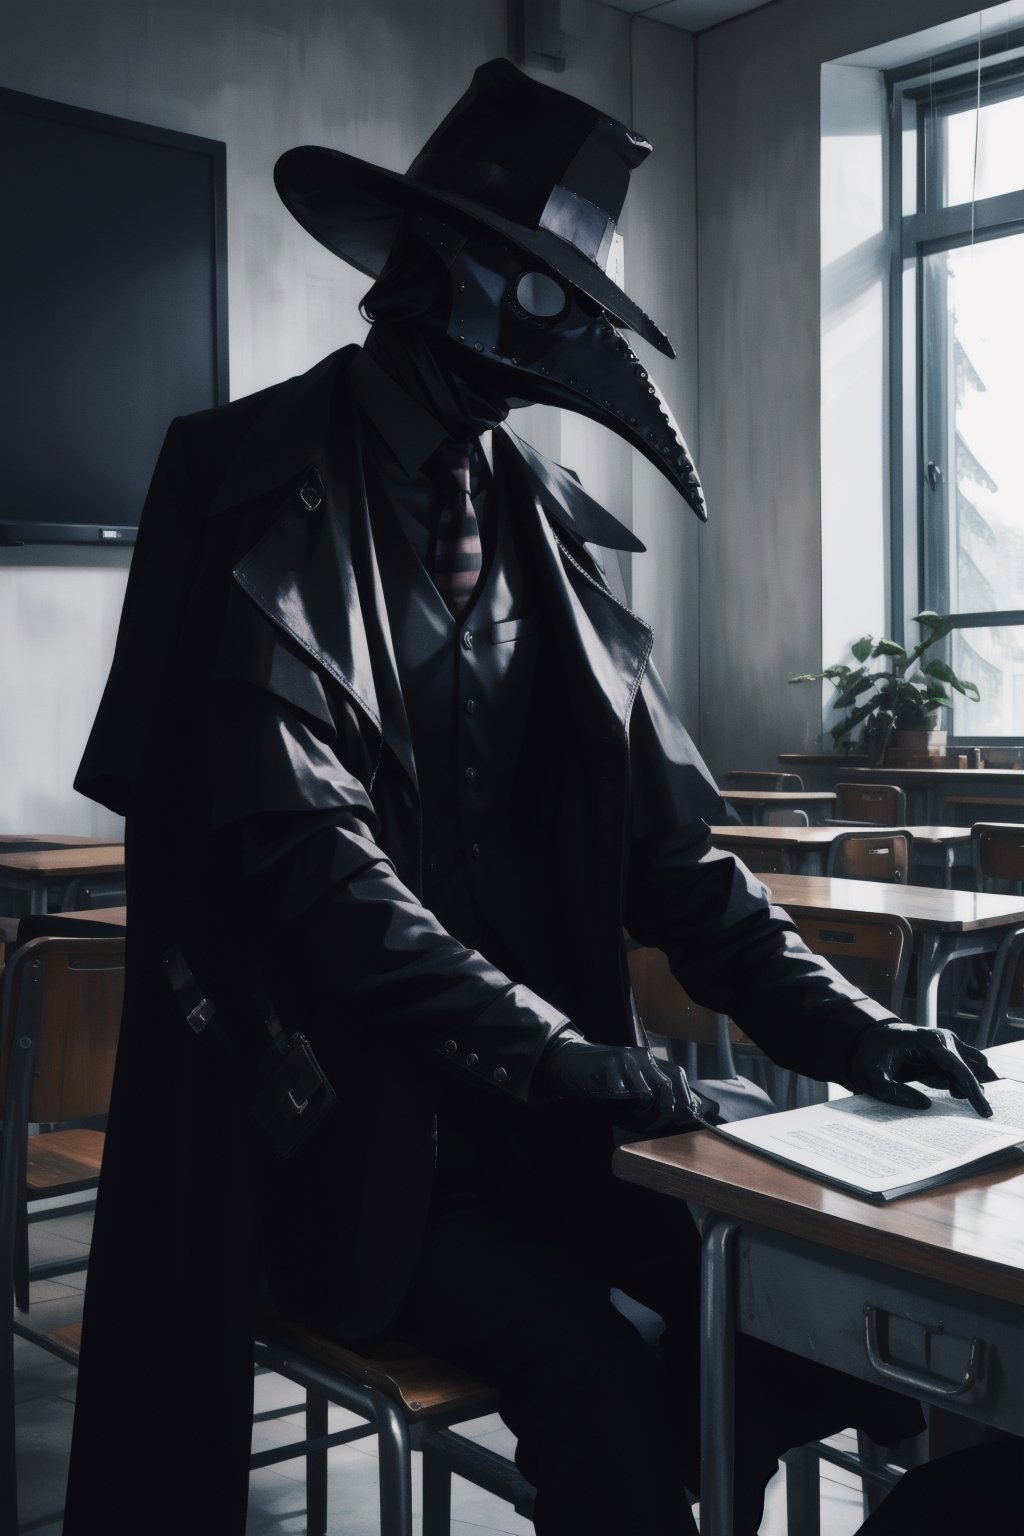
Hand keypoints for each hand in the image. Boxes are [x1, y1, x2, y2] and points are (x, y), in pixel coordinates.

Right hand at [533, 1032, 699, 1130]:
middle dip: (664, 1111)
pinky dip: (620, 1104)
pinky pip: (623, 1093)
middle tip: (652, 1124)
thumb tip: (681, 1111)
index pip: (677, 1076)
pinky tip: (612, 1102)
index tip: (687, 1118)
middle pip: (667, 1086)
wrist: (568, 1059)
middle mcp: (640, 1056)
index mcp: (648, 1059)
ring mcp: (625, 1059)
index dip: (686, 1098)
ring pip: (647, 1092)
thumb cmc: (601, 1075)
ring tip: (632, 1114)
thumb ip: (651, 1091)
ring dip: (642, 1110)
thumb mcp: (629, 1080)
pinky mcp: (609, 1066)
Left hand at [848, 1023, 994, 1116]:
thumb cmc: (870, 1055)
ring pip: (971, 1066)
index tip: (984, 1112)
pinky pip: (962, 1069)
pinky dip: (963, 1082)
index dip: (973, 1091)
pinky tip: (953, 1093)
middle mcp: (942, 1040)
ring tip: (957, 1098)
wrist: (867, 1040)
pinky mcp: (943, 1054)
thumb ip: (894, 1092)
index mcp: (929, 1042)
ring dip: (969, 1084)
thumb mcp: (871, 1076)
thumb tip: (925, 1105)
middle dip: (974, 1090)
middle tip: (976, 1112)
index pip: (959, 1068)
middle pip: (971, 1067)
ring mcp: (945, 1046)